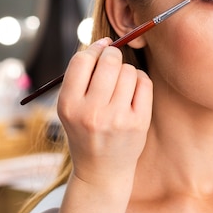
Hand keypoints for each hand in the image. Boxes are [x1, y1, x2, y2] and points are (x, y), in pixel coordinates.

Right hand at [57, 38, 152, 187]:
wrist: (102, 170)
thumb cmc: (86, 130)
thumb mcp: (71, 107)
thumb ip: (81, 77)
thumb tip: (105, 41)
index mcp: (68, 105)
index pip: (82, 60)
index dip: (94, 49)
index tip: (101, 48)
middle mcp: (91, 112)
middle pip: (109, 61)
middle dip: (113, 56)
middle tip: (113, 63)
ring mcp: (117, 118)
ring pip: (128, 71)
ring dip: (126, 71)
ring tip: (121, 85)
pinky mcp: (138, 123)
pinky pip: (144, 83)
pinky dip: (140, 81)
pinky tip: (133, 92)